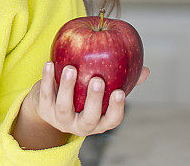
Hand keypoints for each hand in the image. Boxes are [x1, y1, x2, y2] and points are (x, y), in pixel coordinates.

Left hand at [26, 63, 149, 137]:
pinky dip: (47, 79)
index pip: (111, 121)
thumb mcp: (102, 91)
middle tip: (97, 80)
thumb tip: (146, 71)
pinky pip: (46, 94)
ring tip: (71, 68)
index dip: (116, 109)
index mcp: (98, 122)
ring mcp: (61, 120)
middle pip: (89, 118)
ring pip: (65, 107)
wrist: (49, 103)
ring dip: (68, 87)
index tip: (120, 92)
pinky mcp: (44, 110)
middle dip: (94, 100)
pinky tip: (50, 63)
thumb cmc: (82, 94)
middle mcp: (80, 125)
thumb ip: (122, 81)